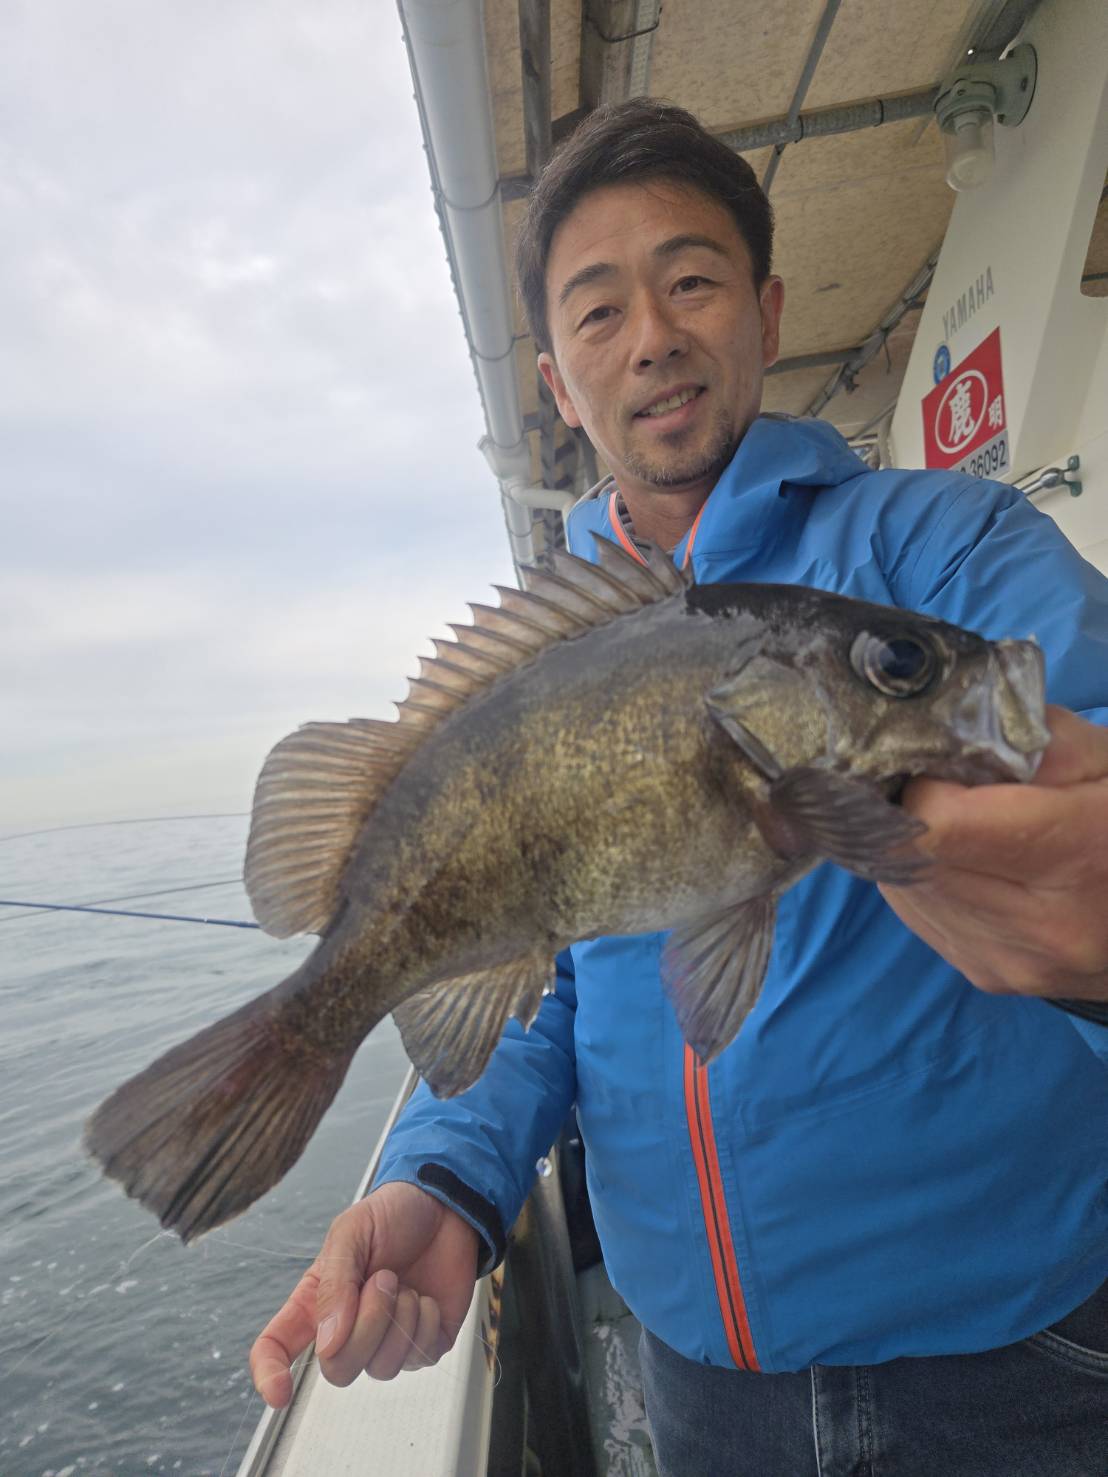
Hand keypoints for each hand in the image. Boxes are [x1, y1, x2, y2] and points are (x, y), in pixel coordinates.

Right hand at [249, 1180, 478, 1406]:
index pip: (277, 1347)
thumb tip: (327, 1344)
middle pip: (339, 1368)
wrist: (444, 1205)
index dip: (270, 1374)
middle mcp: (347, 1329)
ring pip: (381, 1369)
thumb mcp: (353, 1231)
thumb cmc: (391, 1215)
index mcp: (316, 1302)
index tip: (280, 1393)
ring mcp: (386, 1340)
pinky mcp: (423, 1344)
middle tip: (384, 1278)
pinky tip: (426, 1296)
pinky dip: (426, 1322)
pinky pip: (419, 1358)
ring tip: (405, 1284)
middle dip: (367, 1324)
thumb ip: (335, 1283)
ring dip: (399, 1319)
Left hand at [880, 706, 1107, 999]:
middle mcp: (1042, 927)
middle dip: (913, 813)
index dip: (924, 786)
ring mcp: (1012, 962)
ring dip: (915, 847)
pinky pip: (917, 912)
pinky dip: (926, 878)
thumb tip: (945, 743)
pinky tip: (966, 863)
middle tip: (945, 788)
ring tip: (963, 827)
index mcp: (1081, 856)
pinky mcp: (987, 976)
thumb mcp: (1106, 760)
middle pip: (914, 856)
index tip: (943, 767)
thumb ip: (1028, 741)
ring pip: (905, 886)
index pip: (940, 825)